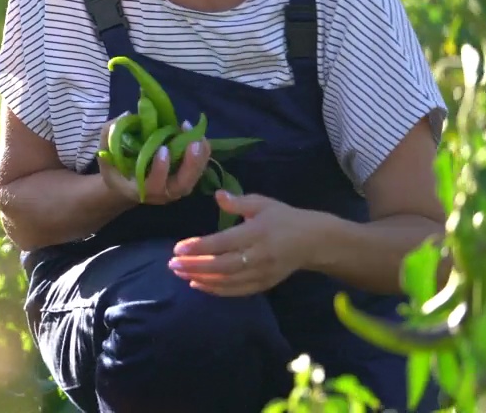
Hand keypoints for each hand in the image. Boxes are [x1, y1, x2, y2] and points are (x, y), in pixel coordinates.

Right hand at [98, 116, 210, 205]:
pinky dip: (201, 153)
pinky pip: (198, 169)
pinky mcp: (184, 180)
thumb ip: (109, 135)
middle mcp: (162, 194)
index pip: (154, 185)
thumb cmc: (115, 169)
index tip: (163, 149)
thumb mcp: (105, 153)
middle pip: (183, 185)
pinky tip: (197, 134)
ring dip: (199, 156)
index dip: (160, 169)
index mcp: (140, 190)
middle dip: (191, 164)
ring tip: (197, 134)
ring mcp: (175, 189)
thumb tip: (128, 115)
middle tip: (193, 143)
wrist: (125, 186)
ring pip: (194, 177)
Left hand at [166, 190, 319, 296]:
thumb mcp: (263, 203)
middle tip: (172, 264)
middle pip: (222, 266)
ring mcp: (262, 273)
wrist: (313, 241)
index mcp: (257, 233)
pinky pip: (236, 291)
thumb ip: (239, 202)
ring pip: (227, 281)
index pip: (223, 243)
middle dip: (194, 266)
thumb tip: (217, 195)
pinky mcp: (264, 285)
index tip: (178, 248)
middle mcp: (259, 256)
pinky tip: (197, 284)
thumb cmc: (284, 218)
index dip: (199, 247)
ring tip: (179, 273)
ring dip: (200, 279)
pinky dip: (215, 290)